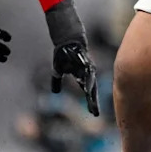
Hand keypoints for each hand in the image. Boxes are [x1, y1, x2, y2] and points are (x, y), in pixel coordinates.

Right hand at [45, 0, 98, 116]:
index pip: (88, 91)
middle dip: (93, 101)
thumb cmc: (64, 53)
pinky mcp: (85, 60)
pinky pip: (87, 71)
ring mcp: (87, 66)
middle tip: (95, 113)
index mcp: (82, 76)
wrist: (66, 38)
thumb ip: (56, 81)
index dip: (91, 101)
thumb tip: (54, 92)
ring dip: (91, 92)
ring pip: (91, 81)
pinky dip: (88, 79)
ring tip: (91, 103)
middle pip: (92, 89)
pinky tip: (88, 86)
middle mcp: (87, 72)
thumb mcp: (58, 69)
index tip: (94, 113)